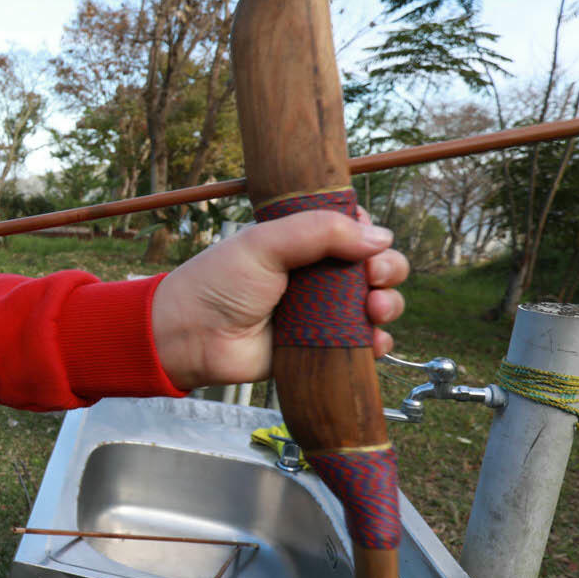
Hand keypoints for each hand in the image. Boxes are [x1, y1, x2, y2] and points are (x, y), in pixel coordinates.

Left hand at [150, 209, 408, 390]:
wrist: (190, 337)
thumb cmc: (218, 283)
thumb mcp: (265, 243)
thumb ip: (319, 231)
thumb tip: (380, 237)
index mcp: (302, 242)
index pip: (354, 231)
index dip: (370, 236)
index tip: (370, 242)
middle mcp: (316, 274)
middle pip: (374, 267)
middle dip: (388, 269)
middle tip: (375, 276)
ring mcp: (320, 311)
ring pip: (376, 304)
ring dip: (388, 303)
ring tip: (373, 308)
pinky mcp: (320, 345)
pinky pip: (363, 343)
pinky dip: (378, 341)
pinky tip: (374, 339)